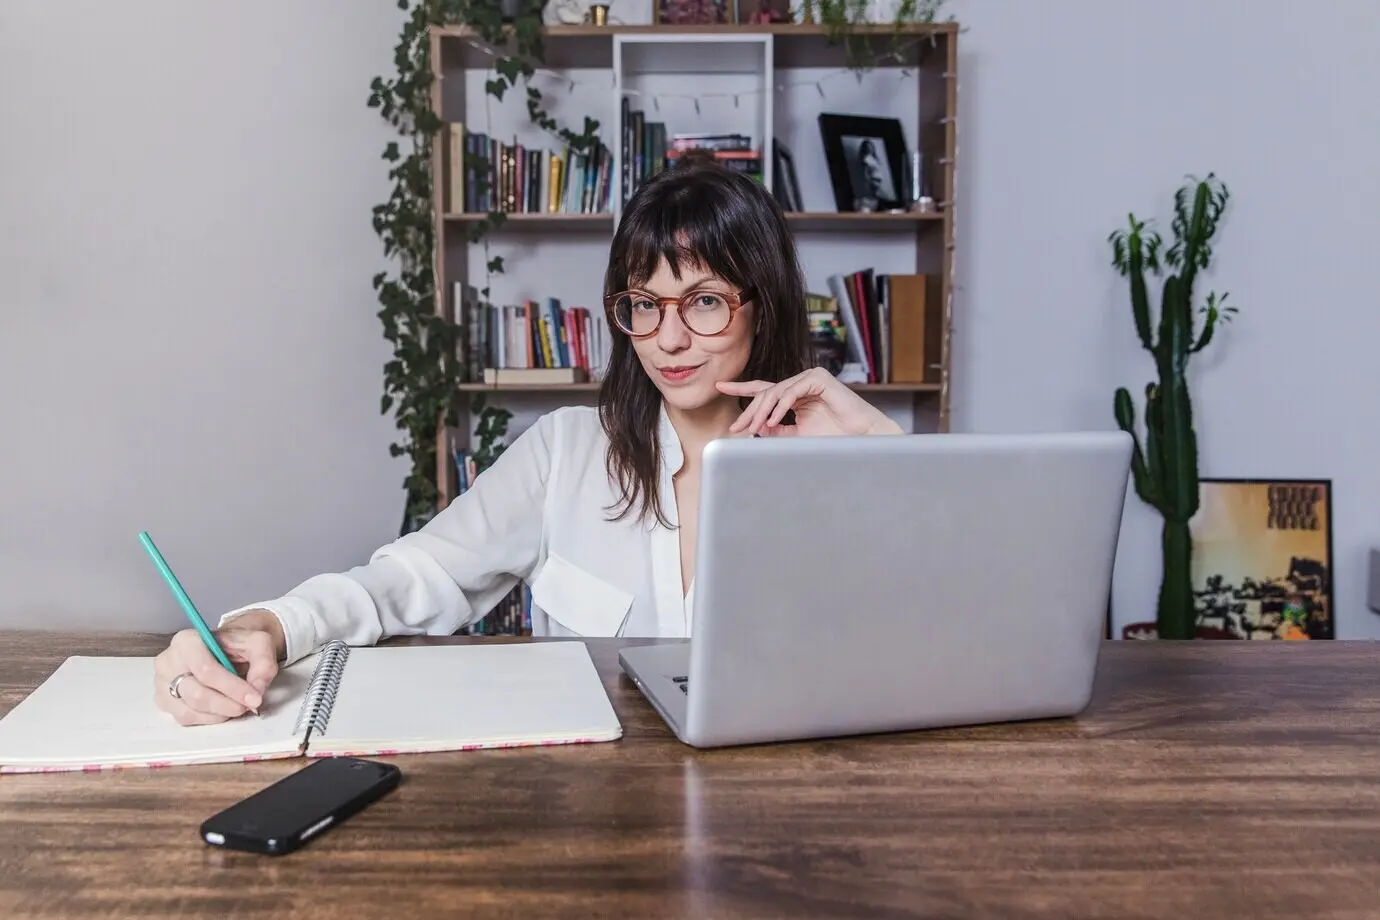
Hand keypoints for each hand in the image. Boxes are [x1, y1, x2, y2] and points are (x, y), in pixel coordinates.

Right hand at [152, 611, 283, 725]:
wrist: (226, 648)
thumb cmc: (237, 645)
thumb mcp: (258, 643)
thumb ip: (263, 663)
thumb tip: (256, 690)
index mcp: (187, 641)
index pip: (206, 670)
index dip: (232, 688)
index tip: (254, 698)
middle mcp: (168, 662)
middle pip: (197, 693)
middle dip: (228, 704)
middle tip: (249, 705)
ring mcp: (162, 684)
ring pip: (190, 710)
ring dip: (220, 713)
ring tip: (237, 704)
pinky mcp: (164, 702)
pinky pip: (186, 718)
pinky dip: (209, 719)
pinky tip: (223, 709)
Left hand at [717, 367, 903, 437]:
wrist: (861, 437)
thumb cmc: (834, 437)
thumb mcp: (797, 436)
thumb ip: (777, 430)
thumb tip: (755, 429)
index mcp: (794, 394)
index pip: (762, 389)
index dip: (740, 388)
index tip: (720, 387)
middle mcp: (799, 383)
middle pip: (765, 392)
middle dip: (749, 410)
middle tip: (736, 427)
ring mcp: (809, 378)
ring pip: (776, 391)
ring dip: (763, 412)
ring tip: (755, 428)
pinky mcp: (819, 378)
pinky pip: (793, 391)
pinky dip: (781, 406)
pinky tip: (773, 421)